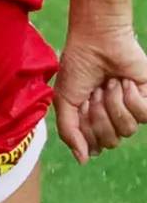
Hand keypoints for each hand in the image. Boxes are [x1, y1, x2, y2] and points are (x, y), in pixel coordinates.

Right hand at [53, 12, 146, 163]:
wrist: (96, 41)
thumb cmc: (77, 66)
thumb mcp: (64, 100)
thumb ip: (69, 132)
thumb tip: (83, 160)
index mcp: (93, 120)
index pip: (95, 145)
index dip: (87, 129)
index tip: (81, 106)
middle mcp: (113, 118)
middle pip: (112, 141)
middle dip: (99, 114)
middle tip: (94, 92)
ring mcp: (131, 110)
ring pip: (128, 128)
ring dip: (113, 102)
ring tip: (109, 83)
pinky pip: (144, 115)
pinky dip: (130, 97)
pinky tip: (124, 82)